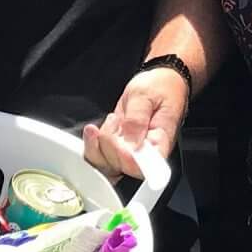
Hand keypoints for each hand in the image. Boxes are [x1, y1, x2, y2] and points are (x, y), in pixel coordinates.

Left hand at [83, 64, 188, 180]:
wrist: (159, 82)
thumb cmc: (159, 87)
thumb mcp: (145, 96)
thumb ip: (136, 121)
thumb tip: (131, 148)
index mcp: (160, 143)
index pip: (145, 168)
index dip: (127, 159)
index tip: (122, 141)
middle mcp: (146, 153)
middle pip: (122, 168)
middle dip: (110, 144)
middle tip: (118, 120)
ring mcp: (130, 152)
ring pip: (106, 165)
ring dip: (98, 144)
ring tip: (111, 121)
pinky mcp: (118, 148)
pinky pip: (99, 157)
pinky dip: (92, 144)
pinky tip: (94, 131)